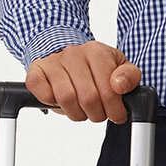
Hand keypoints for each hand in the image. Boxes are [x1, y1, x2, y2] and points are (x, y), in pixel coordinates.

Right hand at [25, 41, 142, 123]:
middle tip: (98, 113)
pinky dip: (50, 102)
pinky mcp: (36, 70)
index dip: (114, 110)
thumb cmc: (94, 66)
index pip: (109, 91)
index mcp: (97, 52)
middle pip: (88, 98)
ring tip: (81, 109)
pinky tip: (60, 101)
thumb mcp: (119, 67)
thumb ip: (129, 76)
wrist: (66, 53)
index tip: (116, 114)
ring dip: (76, 113)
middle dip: (96, 114)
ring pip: (66, 99)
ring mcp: (53, 62)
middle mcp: (73, 53)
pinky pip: (41, 92)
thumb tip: (119, 86)